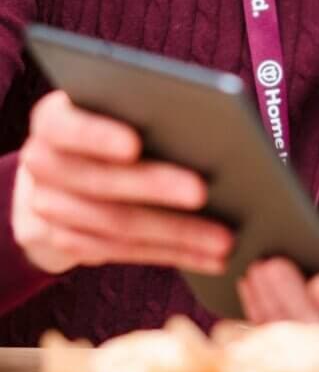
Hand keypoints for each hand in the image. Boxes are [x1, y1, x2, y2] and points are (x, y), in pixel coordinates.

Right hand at [13, 89, 233, 275]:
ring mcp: (47, 207)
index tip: (134, 145)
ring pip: (116, 225)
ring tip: (224, 238)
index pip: (66, 126)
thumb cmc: (109, 130)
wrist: (58, 177)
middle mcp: (42, 163)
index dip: (97, 136)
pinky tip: (210, 257)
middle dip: (155, 188)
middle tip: (202, 192)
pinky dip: (172, 254)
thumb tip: (207, 129)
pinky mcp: (65, 242)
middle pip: (100, 181)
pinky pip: (123, 253)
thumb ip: (143, 114)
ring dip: (176, 234)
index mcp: (52, 121)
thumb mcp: (114, 113)